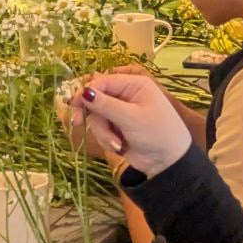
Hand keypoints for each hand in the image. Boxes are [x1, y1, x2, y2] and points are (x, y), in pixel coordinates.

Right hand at [70, 73, 191, 178]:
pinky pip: (102, 129)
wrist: (168, 161)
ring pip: (97, 117)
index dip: (87, 92)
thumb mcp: (131, 118)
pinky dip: (107, 139)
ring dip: (104, 132)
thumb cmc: (157, 133)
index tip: (73, 104)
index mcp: (135, 85)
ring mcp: (121, 112)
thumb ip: (106, 105)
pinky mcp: (117, 127)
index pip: (104, 81)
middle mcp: (126, 95)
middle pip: (97, 99)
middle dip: (93, 115)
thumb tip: (83, 92)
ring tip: (117, 144)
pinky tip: (120, 147)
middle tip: (77, 123)